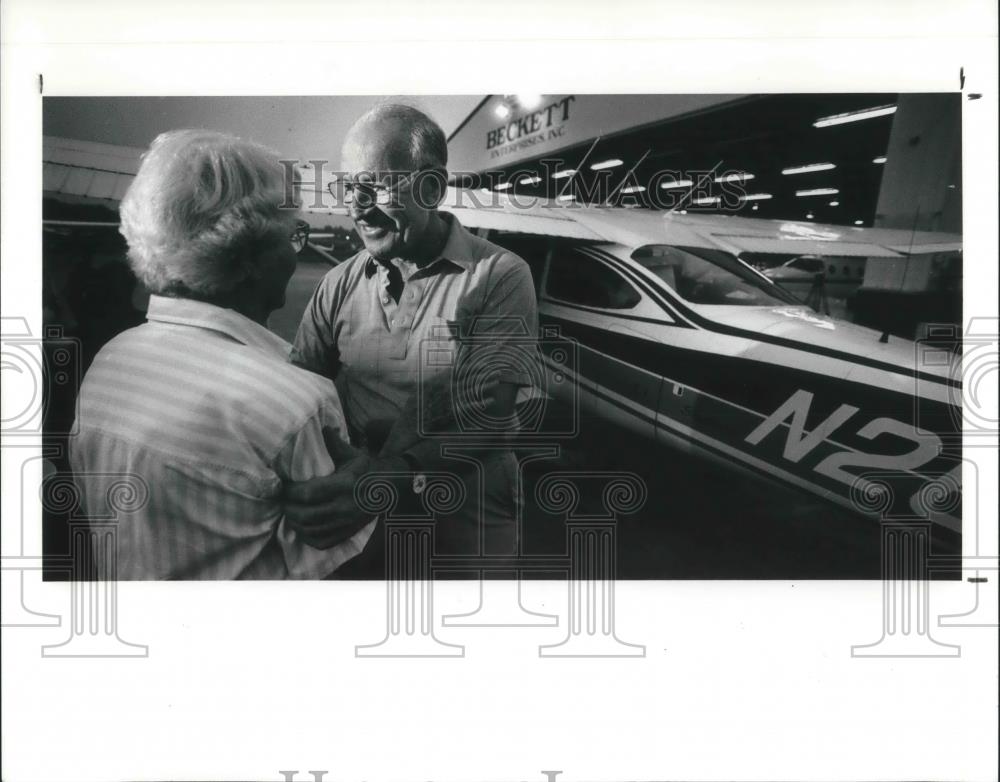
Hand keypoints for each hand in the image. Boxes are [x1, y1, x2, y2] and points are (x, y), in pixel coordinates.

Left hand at [283, 452, 410, 548]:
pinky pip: (322, 542)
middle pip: (306, 515)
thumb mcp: (352, 454)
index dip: (292, 492)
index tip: (285, 487)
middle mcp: (346, 506)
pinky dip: (307, 537)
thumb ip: (333, 442)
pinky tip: (302, 528)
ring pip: (311, 530)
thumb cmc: (365, 469)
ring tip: (289, 513)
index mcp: (345, 484)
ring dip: (295, 523)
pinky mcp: (348, 533)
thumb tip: (320, 427)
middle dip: (289, 509)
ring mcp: (347, 523)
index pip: (310, 493)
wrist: (388, 489)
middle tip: (282, 501)